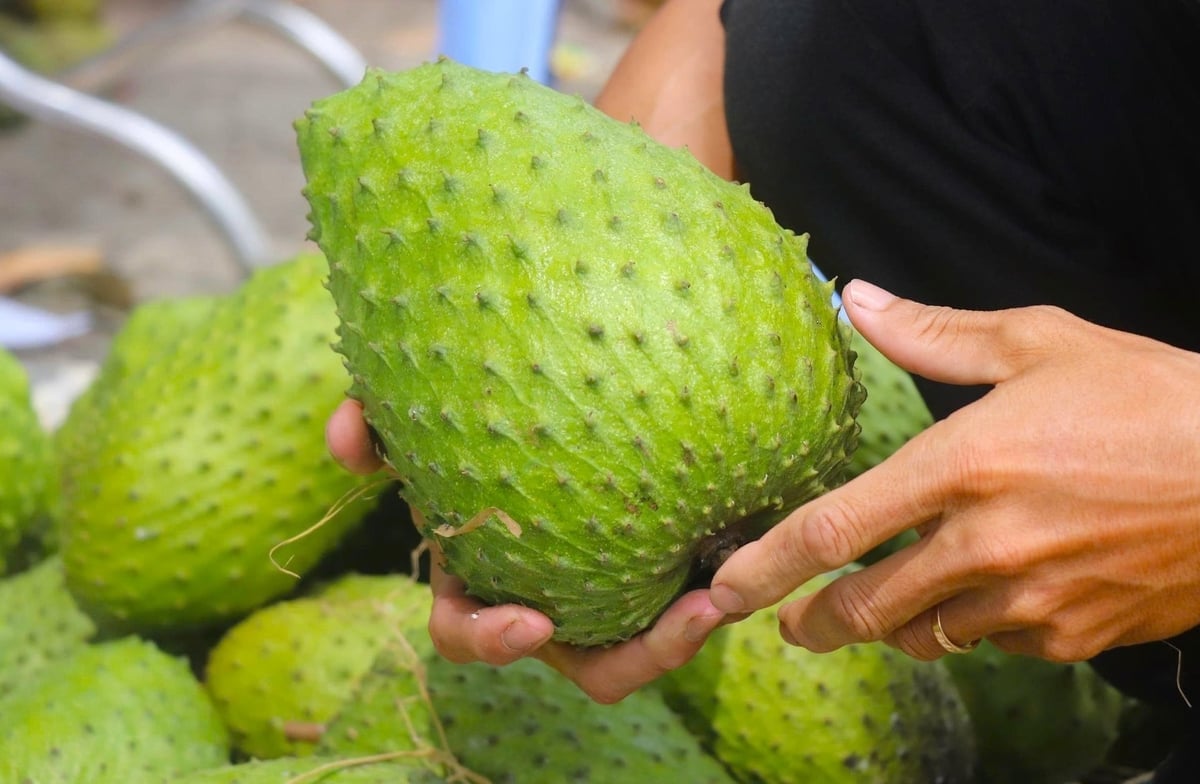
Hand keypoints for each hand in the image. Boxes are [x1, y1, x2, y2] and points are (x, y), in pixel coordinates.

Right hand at [326, 399, 728, 701]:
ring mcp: (601, 586)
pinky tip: (739, 540)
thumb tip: (346, 437)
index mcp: (481, 575)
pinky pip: (679, 591)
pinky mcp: (653, 563)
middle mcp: (544, 594)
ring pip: (644, 643)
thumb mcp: (421, 422)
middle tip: (690, 617)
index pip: (465, 632)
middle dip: (637, 658)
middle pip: (584, 661)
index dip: (489, 640)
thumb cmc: (473, 423)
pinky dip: (704, 582)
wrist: (549, 397)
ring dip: (686, 633)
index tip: (531, 621)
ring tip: (726, 593)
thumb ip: (378, 424)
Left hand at [709, 279, 1199, 662]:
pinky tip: (983, 597)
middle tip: (793, 623)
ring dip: (894, 625)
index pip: (831, 530)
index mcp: (962, 466)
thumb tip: (855, 298)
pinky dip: (972, 628)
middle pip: (863, 608)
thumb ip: (933, 333)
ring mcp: (1031, 601)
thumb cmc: (1151, 396)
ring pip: (925, 638)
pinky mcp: (1074, 636)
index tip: (722, 589)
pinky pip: (993, 647)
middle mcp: (984, 546)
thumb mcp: (1039, 342)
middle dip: (815, 623)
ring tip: (884, 604)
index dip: (763, 567)